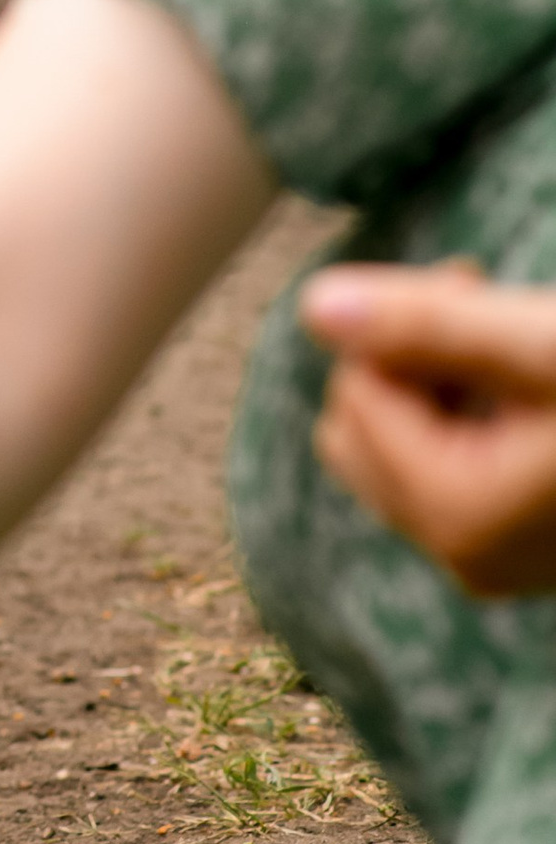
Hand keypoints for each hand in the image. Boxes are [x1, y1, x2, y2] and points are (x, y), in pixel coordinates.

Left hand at [306, 258, 555, 595]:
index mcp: (459, 513)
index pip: (358, 387)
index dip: (406, 320)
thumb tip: (311, 307)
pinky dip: (462, 422)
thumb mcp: (546, 344)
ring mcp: (491, 564)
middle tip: (490, 308)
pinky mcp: (517, 552)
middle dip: (405, 359)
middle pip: (355, 428)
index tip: (479, 279)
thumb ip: (431, 324)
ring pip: (391, 451)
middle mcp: (464, 557)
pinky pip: (438, 476)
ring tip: (515, 354)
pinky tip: (531, 398)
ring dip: (433, 387)